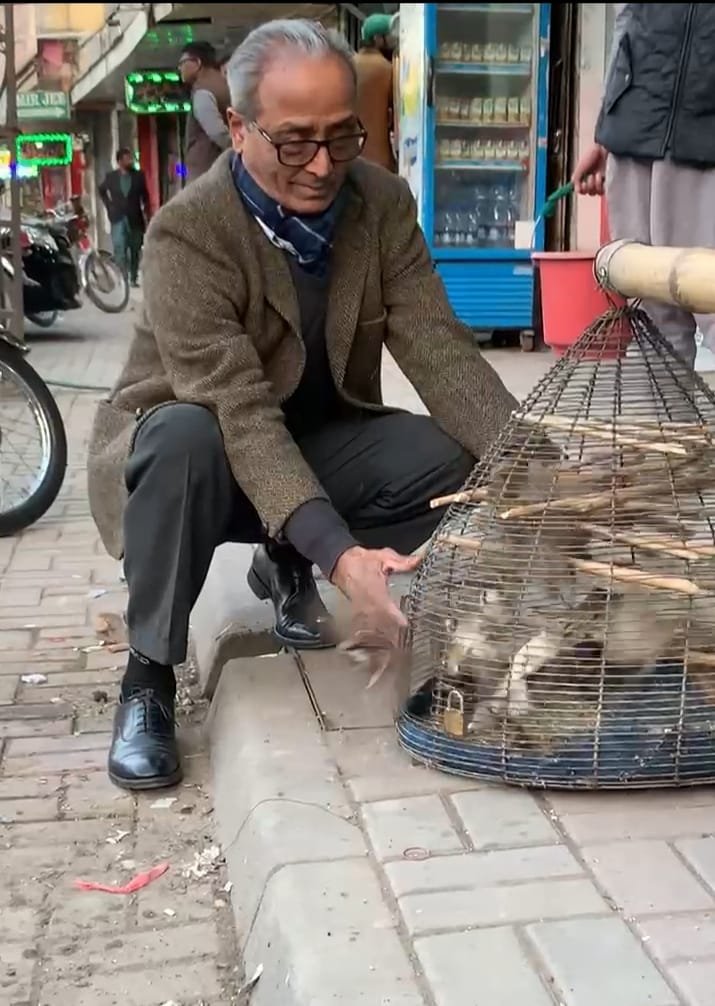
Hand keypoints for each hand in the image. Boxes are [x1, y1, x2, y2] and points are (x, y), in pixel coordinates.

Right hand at [332, 546, 420, 684]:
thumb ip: (401, 562)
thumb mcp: (383, 557)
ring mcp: (360, 612)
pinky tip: (373, 661)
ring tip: (387, 666)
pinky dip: (368, 646)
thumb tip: (419, 560)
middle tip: (402, 657)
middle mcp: (368, 606)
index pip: (388, 609)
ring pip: (371, 634)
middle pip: (380, 628)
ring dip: (378, 649)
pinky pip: (363, 633)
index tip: (406, 630)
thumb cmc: (362, 560)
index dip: (396, 621)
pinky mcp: (356, 615)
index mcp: (376, 592)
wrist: (339, 562)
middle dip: (390, 642)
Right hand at [571, 143, 607, 196]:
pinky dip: (601, 184)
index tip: (582, 185)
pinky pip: (603, 190)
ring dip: (595, 184)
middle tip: (590, 176)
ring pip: (596, 192)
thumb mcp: (579, 168)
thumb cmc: (592, 155)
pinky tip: (601, 175)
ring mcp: (601, 180)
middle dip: (589, 186)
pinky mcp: (608, 180)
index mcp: (585, 177)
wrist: (603, 148)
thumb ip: (576, 180)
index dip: (582, 190)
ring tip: (597, 174)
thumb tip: (577, 190)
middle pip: (589, 193)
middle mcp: (593, 179)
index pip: (582, 190)